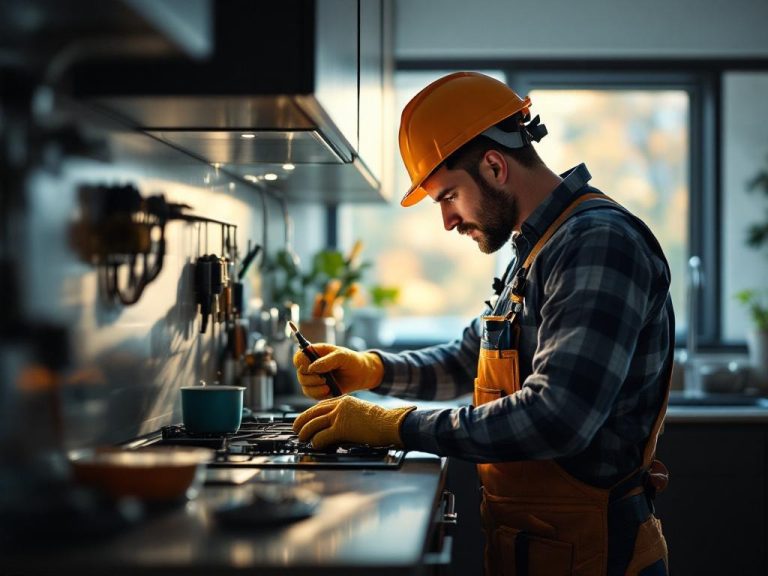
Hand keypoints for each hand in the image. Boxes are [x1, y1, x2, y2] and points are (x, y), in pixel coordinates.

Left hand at [292, 395, 415, 448]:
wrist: (390, 424)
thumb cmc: (379, 422)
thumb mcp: (359, 412)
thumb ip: (345, 416)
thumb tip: (333, 428)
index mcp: (343, 400)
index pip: (320, 406)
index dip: (309, 414)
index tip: (304, 420)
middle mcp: (339, 405)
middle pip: (313, 413)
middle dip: (301, 422)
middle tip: (296, 430)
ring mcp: (340, 416)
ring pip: (314, 424)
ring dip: (305, 433)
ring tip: (303, 439)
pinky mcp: (341, 428)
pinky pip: (322, 436)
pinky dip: (316, 442)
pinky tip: (316, 446)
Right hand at [293, 344, 383, 398]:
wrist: (360, 374)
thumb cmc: (351, 360)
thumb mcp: (342, 356)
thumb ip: (327, 360)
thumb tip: (312, 368)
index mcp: (314, 353)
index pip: (299, 357)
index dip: (301, 363)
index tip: (310, 368)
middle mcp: (311, 366)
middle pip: (300, 374)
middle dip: (311, 379)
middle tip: (324, 379)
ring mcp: (313, 379)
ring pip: (304, 386)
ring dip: (315, 388)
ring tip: (328, 386)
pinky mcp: (318, 390)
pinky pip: (311, 395)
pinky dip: (319, 395)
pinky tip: (330, 391)